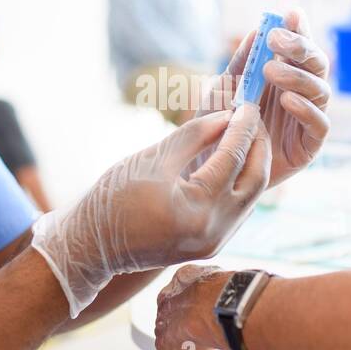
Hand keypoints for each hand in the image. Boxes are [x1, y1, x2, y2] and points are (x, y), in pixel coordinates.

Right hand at [32, 107, 269, 317]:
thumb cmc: (113, 198)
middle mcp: (213, 232)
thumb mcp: (153, 159)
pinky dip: (239, 182)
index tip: (247, 103)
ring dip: (252, 164)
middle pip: (255, 180)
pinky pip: (238, 210)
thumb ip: (194, 135)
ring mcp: (215, 243)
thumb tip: (226, 116)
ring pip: (251, 197)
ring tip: (244, 134)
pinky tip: (233, 160)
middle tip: (252, 116)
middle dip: (258, 145)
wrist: (92, 246)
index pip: (233, 158)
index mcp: (196, 210)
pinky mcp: (212, 245)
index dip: (242, 127)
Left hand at [154, 264, 234, 349]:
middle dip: (202, 343)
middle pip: (184, 328)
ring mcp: (166, 326)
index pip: (190, 304)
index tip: (217, 330)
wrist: (215, 304)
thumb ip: (230, 297)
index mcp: (182, 283)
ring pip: (182, 347)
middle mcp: (170, 303)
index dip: (204, 320)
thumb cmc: (228, 293)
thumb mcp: (229, 289)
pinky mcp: (166, 348)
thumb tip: (247, 304)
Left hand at [200, 9, 329, 187]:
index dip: (299, 28)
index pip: (299, 46)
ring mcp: (308, 119)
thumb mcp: (223, 91)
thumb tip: (255, 32)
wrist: (212, 172)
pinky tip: (287, 100)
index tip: (290, 12)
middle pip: (316, 64)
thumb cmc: (218, 127)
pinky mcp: (310, 146)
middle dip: (300, 47)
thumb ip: (240, 64)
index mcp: (284, 74)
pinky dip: (306, 110)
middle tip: (276, 40)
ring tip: (272, 72)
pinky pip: (320, 125)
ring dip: (298, 77)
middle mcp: (301, 93)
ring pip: (321, 91)